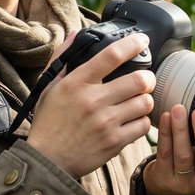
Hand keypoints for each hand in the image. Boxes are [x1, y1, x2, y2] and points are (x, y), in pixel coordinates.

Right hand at [26, 32, 156, 177]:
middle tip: (145, 79)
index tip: (142, 40)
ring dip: (145, 100)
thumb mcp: (49, 87)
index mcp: (76, 83)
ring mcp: (106, 122)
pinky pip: (143, 126)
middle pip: (138, 80)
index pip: (111, 56)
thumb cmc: (49, 122)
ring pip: (145, 103)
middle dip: (147, 77)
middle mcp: (93, 100)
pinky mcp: (114, 142)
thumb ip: (63, 58)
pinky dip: (142, 121)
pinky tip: (133, 120)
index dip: (132, 44)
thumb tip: (75, 34)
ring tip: (138, 101)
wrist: (47, 160)